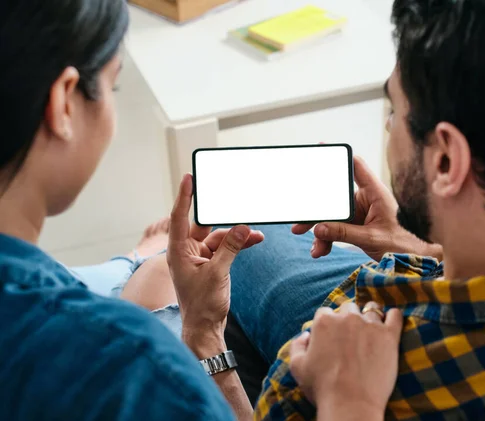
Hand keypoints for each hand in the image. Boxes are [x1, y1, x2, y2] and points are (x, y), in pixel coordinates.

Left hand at [167, 174, 264, 348]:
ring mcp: (199, 257)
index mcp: (178, 251)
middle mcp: (186, 251)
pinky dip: (239, 244)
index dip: (184, 197)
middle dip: (223, 218)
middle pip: (204, 226)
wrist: (206, 327)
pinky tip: (254, 240)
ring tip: (255, 234)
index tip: (188, 178)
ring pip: (219, 237)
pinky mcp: (212, 263)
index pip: (179, 217)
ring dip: (237, 235)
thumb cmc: (202, 305)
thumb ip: (230, 248)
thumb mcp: (217, 273)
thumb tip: (242, 227)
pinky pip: (226, 247)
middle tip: (235, 204)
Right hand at [289, 302, 402, 419]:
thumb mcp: (297, 367)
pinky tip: (391, 320)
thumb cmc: (322, 387)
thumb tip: (306, 335)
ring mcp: (370, 325)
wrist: (350, 404)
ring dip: (370, 317)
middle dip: (348, 319)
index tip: (331, 336)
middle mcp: (347, 317)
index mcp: (324, 322)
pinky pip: (395, 316)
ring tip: (370, 331)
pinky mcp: (389, 336)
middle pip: (349, 308)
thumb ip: (297, 345)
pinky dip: (393, 316)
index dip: (327, 324)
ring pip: (371, 310)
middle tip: (350, 336)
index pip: (325, 313)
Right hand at [292, 156, 441, 260]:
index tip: (323, 147)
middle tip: (300, 224)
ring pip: (332, 216)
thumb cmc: (402, 246)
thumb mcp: (371, 239)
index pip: (357, 168)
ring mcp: (360, 213)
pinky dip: (326, 239)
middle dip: (318, 212)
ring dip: (320, 231)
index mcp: (376, 194)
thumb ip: (344, 233)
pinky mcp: (355, 226)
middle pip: (335, 197)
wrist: (412, 262)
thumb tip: (319, 228)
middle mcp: (366, 200)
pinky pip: (335, 229)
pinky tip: (320, 250)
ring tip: (315, 248)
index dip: (340, 157)